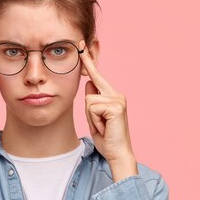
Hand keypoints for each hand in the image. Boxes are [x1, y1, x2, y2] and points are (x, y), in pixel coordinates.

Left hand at [80, 43, 137, 179]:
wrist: (117, 153)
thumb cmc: (106, 138)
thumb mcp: (94, 117)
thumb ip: (92, 100)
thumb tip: (88, 83)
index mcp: (112, 96)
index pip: (97, 77)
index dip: (89, 62)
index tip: (82, 46)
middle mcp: (117, 95)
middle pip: (90, 89)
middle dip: (89, 92)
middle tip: (92, 85)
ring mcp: (118, 99)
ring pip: (88, 101)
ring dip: (91, 118)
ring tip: (102, 127)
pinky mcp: (116, 106)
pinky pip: (92, 108)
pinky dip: (94, 121)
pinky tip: (104, 127)